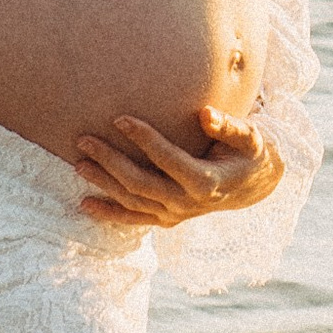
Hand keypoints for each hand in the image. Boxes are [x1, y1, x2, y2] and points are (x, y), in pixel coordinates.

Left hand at [72, 106, 284, 230]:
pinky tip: (85, 204)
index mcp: (206, 181)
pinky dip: (109, 213)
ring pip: (133, 201)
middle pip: (141, 183)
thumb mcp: (249, 137)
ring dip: (104, 183)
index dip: (144, 139)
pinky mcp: (168, 219)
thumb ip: (228, 126)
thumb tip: (205, 113)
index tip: (120, 118)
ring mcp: (176, 214)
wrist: (254, 185)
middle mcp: (187, 203)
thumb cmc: (249, 152)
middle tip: (85, 140)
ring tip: (78, 164)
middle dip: (110, 161)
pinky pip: (134, 219)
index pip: (168, 159)